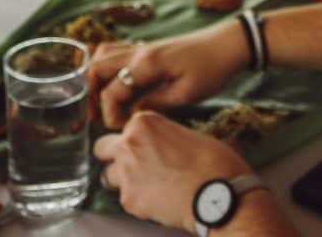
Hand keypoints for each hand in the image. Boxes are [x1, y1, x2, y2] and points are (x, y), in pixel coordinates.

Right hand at [89, 21, 248, 128]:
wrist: (228, 44)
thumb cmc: (212, 69)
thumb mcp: (187, 94)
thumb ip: (155, 104)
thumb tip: (132, 115)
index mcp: (147, 63)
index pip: (112, 91)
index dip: (110, 114)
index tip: (122, 128)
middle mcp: (139, 51)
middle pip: (96, 67)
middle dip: (90, 94)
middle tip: (96, 117)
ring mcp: (142, 46)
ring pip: (102, 55)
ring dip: (96, 78)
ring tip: (102, 102)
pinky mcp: (148, 46)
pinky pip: (115, 51)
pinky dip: (107, 66)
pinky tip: (116, 84)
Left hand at [94, 112, 252, 232]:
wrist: (219, 195)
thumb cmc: (213, 162)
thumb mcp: (189, 134)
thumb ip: (165, 136)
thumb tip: (162, 145)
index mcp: (144, 122)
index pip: (126, 127)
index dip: (136, 138)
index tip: (145, 146)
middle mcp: (129, 144)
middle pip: (103, 148)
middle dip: (115, 155)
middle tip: (134, 163)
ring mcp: (125, 173)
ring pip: (108, 175)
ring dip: (122, 179)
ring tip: (146, 184)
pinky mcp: (129, 200)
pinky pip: (124, 198)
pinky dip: (137, 199)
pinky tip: (158, 199)